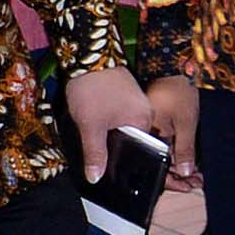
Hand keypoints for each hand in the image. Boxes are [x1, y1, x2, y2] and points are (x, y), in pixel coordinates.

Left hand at [63, 66, 155, 181]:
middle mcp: (146, 112)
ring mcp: (137, 100)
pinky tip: (98, 119)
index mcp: (144, 122)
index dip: (125, 159)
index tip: (111, 167)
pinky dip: (110, 119)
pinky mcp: (127, 92)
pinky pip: (122, 114)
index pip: (140, 149)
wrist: (88, 57)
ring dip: (112, 131)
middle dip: (117, 145)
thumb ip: (95, 153)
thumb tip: (96, 177)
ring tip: (96, 133)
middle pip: (134, 138)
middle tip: (98, 152)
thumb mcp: (91, 126)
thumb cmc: (93, 91)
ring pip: (126, 125)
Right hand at [142, 75, 199, 187]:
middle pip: (158, 164)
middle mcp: (144, 135)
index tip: (189, 187)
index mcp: (147, 136)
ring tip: (196, 174)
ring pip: (161, 156)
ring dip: (178, 166)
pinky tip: (187, 158)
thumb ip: (185, 149)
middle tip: (197, 182)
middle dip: (178, 176)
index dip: (173, 181)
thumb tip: (185, 173)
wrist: (174, 68)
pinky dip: (175, 153)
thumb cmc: (179, 91)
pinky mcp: (153, 124)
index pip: (156, 168)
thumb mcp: (186, 122)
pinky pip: (162, 144)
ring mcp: (148, 130)